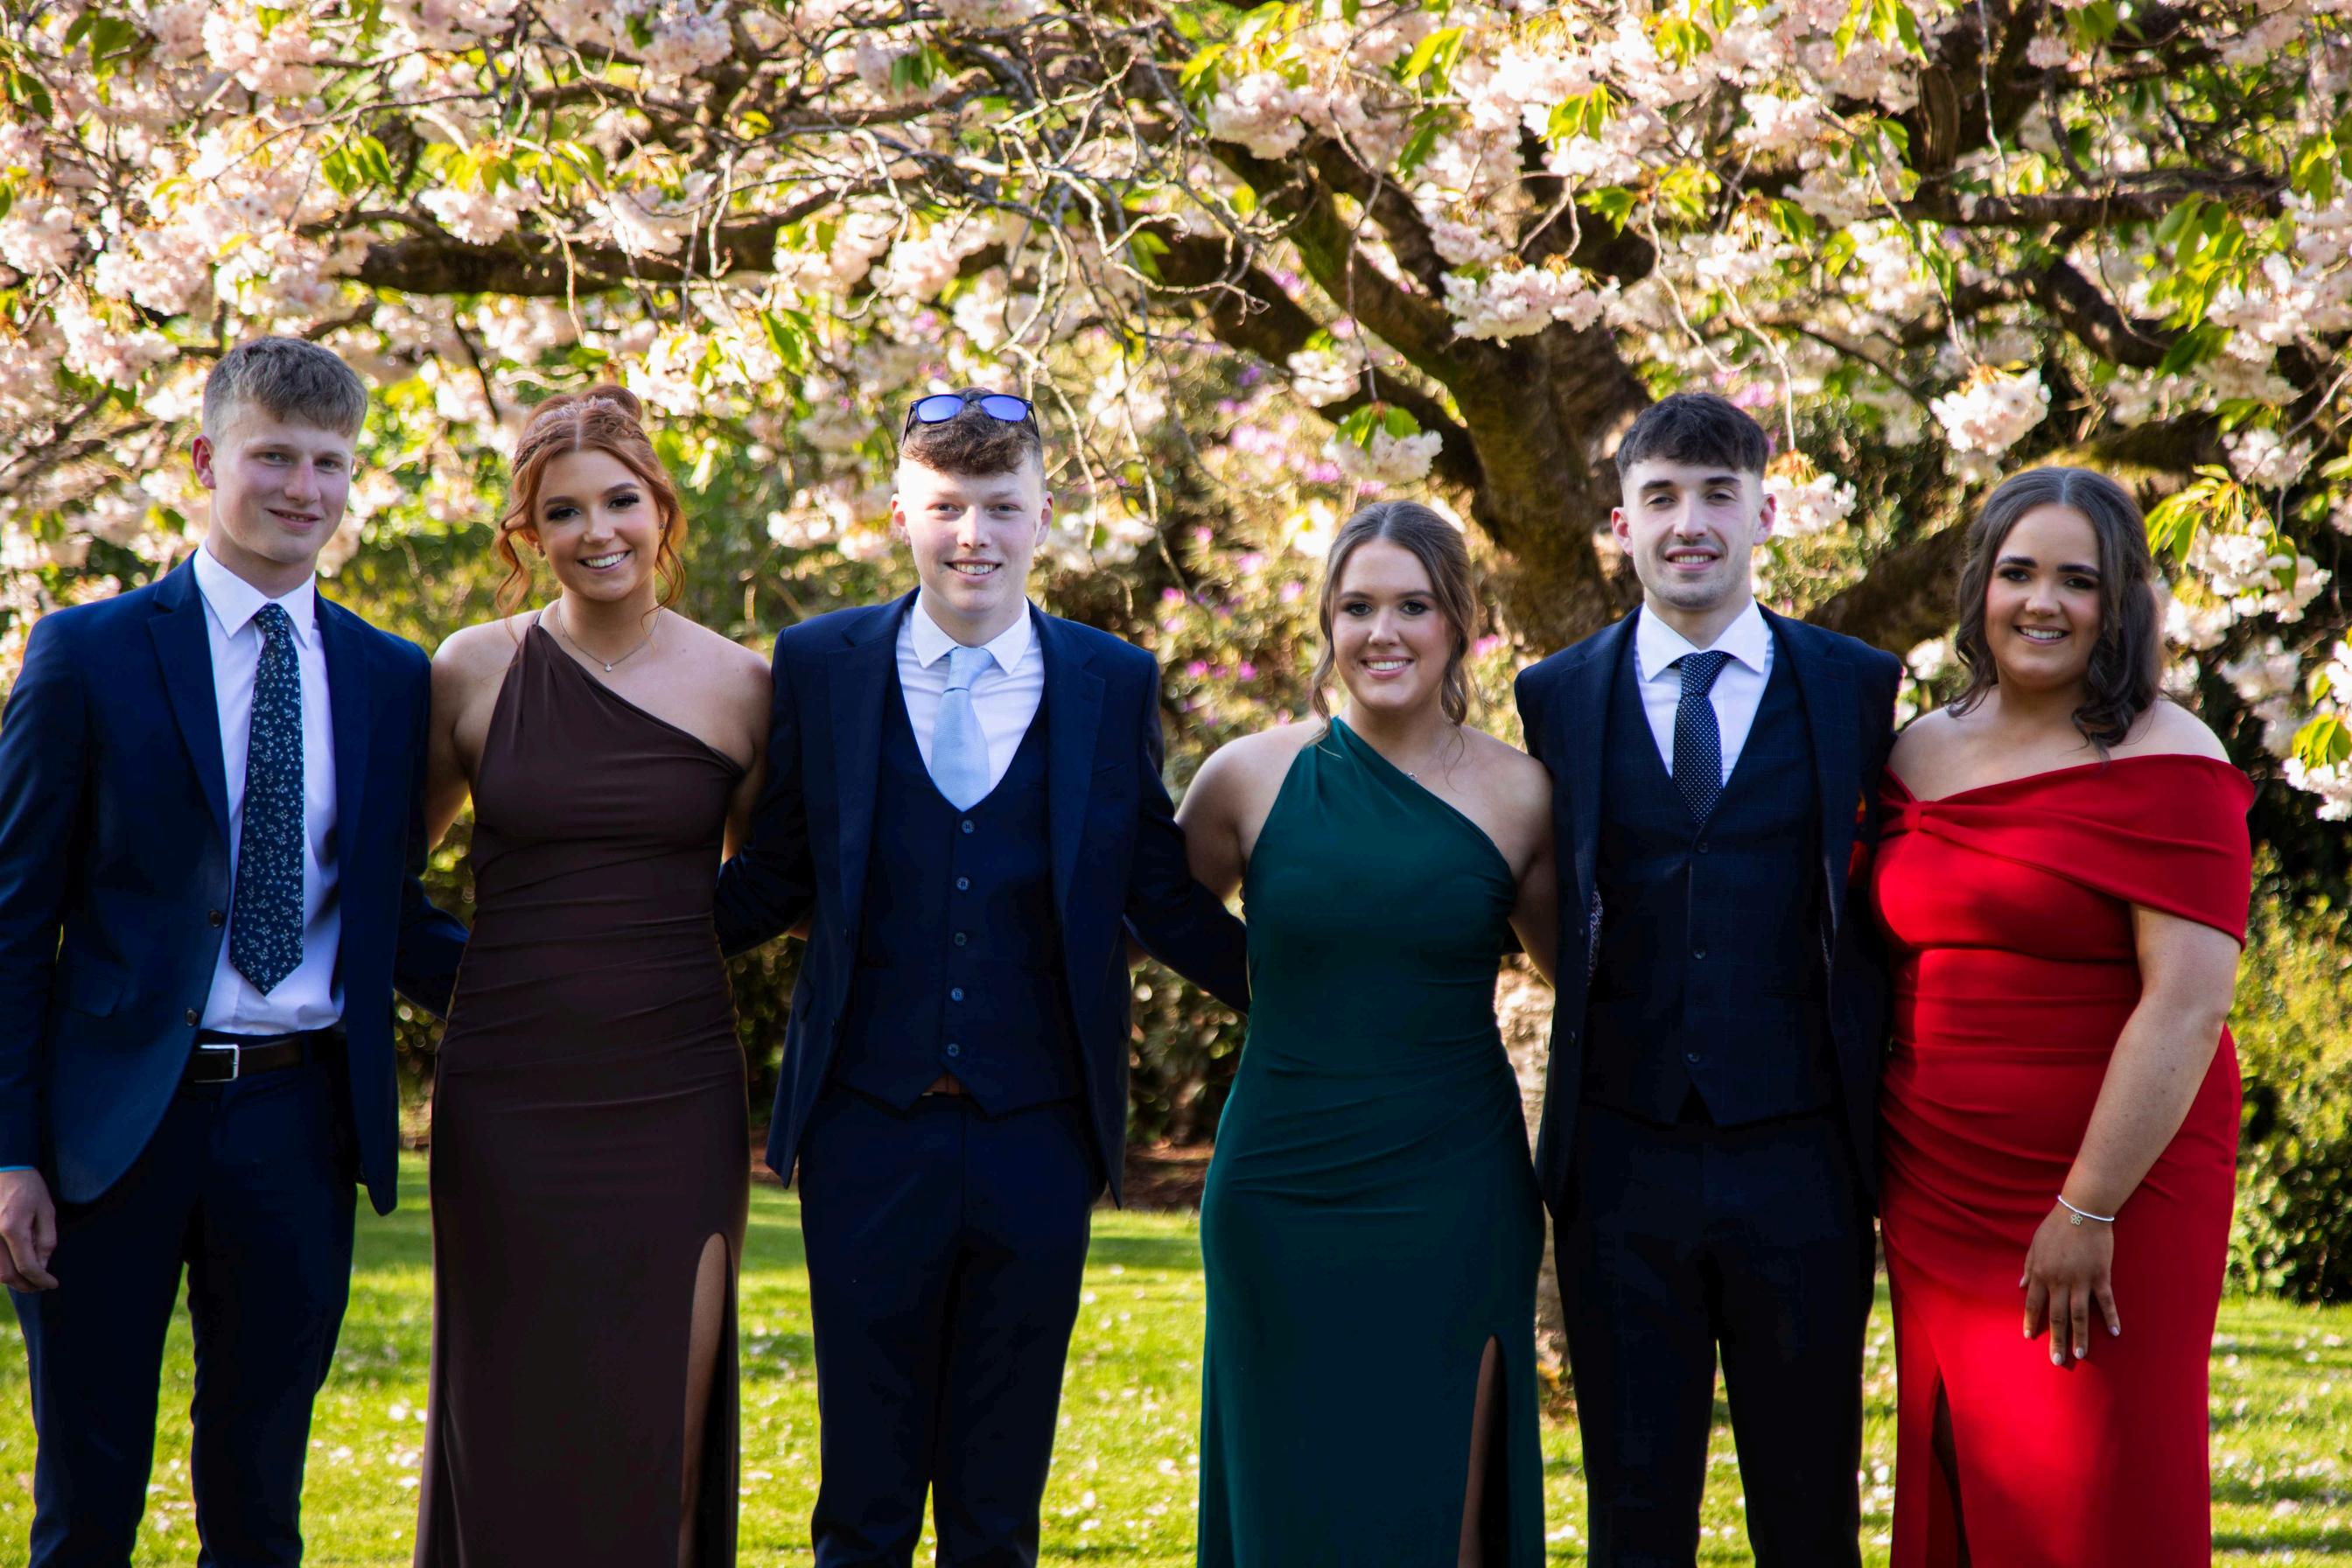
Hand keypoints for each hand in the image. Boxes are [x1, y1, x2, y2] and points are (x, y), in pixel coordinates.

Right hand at [0, 1168, 55, 1291]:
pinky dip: (2, 1270)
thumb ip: (46, 1241)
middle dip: (26, 1285)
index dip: (41, 1279)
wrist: (5, 1170)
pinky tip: (15, 1268)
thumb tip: (42, 1266)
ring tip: (29, 1280)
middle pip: (7, 1275)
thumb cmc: (28, 1188)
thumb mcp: (47, 1211)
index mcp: (13, 1229)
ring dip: (12, 1281)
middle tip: (41, 1286)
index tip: (52, 1284)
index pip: (27, 1266)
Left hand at [2021, 1202, 2117, 1368]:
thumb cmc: (2055, 1227)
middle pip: (2057, 1316)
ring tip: (2081, 1355)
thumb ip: (2028, 1267)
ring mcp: (2080, 1280)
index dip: (2031, 1321)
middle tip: (2057, 1361)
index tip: (2029, 1337)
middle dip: (2056, 1339)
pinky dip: (2111, 1317)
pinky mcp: (2100, 1276)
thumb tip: (2020, 1285)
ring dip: (2080, 1337)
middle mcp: (2058, 1281)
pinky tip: (2115, 1332)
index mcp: (2040, 1273)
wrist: (2081, 1211)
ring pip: (2079, 1315)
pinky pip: (2106, 1301)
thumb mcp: (2034, 1245)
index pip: (2033, 1303)